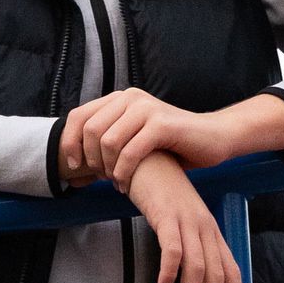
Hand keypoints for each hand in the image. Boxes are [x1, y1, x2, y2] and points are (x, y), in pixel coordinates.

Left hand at [59, 89, 209, 190]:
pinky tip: (125, 184)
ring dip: (108, 168)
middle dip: (91, 159)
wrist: (213, 138)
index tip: (74, 166)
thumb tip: (73, 169)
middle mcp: (130, 98)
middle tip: (102, 177)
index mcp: (120, 99)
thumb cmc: (171, 145)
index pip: (78, 116)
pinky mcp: (162, 124)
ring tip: (116, 181)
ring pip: (108, 141)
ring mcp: (147, 108)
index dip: (70, 143)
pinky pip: (130, 151)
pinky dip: (123, 172)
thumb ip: (106, 146)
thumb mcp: (133, 140)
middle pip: (90, 130)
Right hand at [127, 154, 245, 282]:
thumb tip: (186, 273)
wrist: (146, 157)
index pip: (231, 268)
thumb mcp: (179, 218)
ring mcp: (187, 222)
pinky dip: (170, 273)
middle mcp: (205, 227)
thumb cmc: (159, 191)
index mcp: (210, 230)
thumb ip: (186, 241)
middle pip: (217, 274)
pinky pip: (173, 250)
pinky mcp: (167, 217)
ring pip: (197, 267)